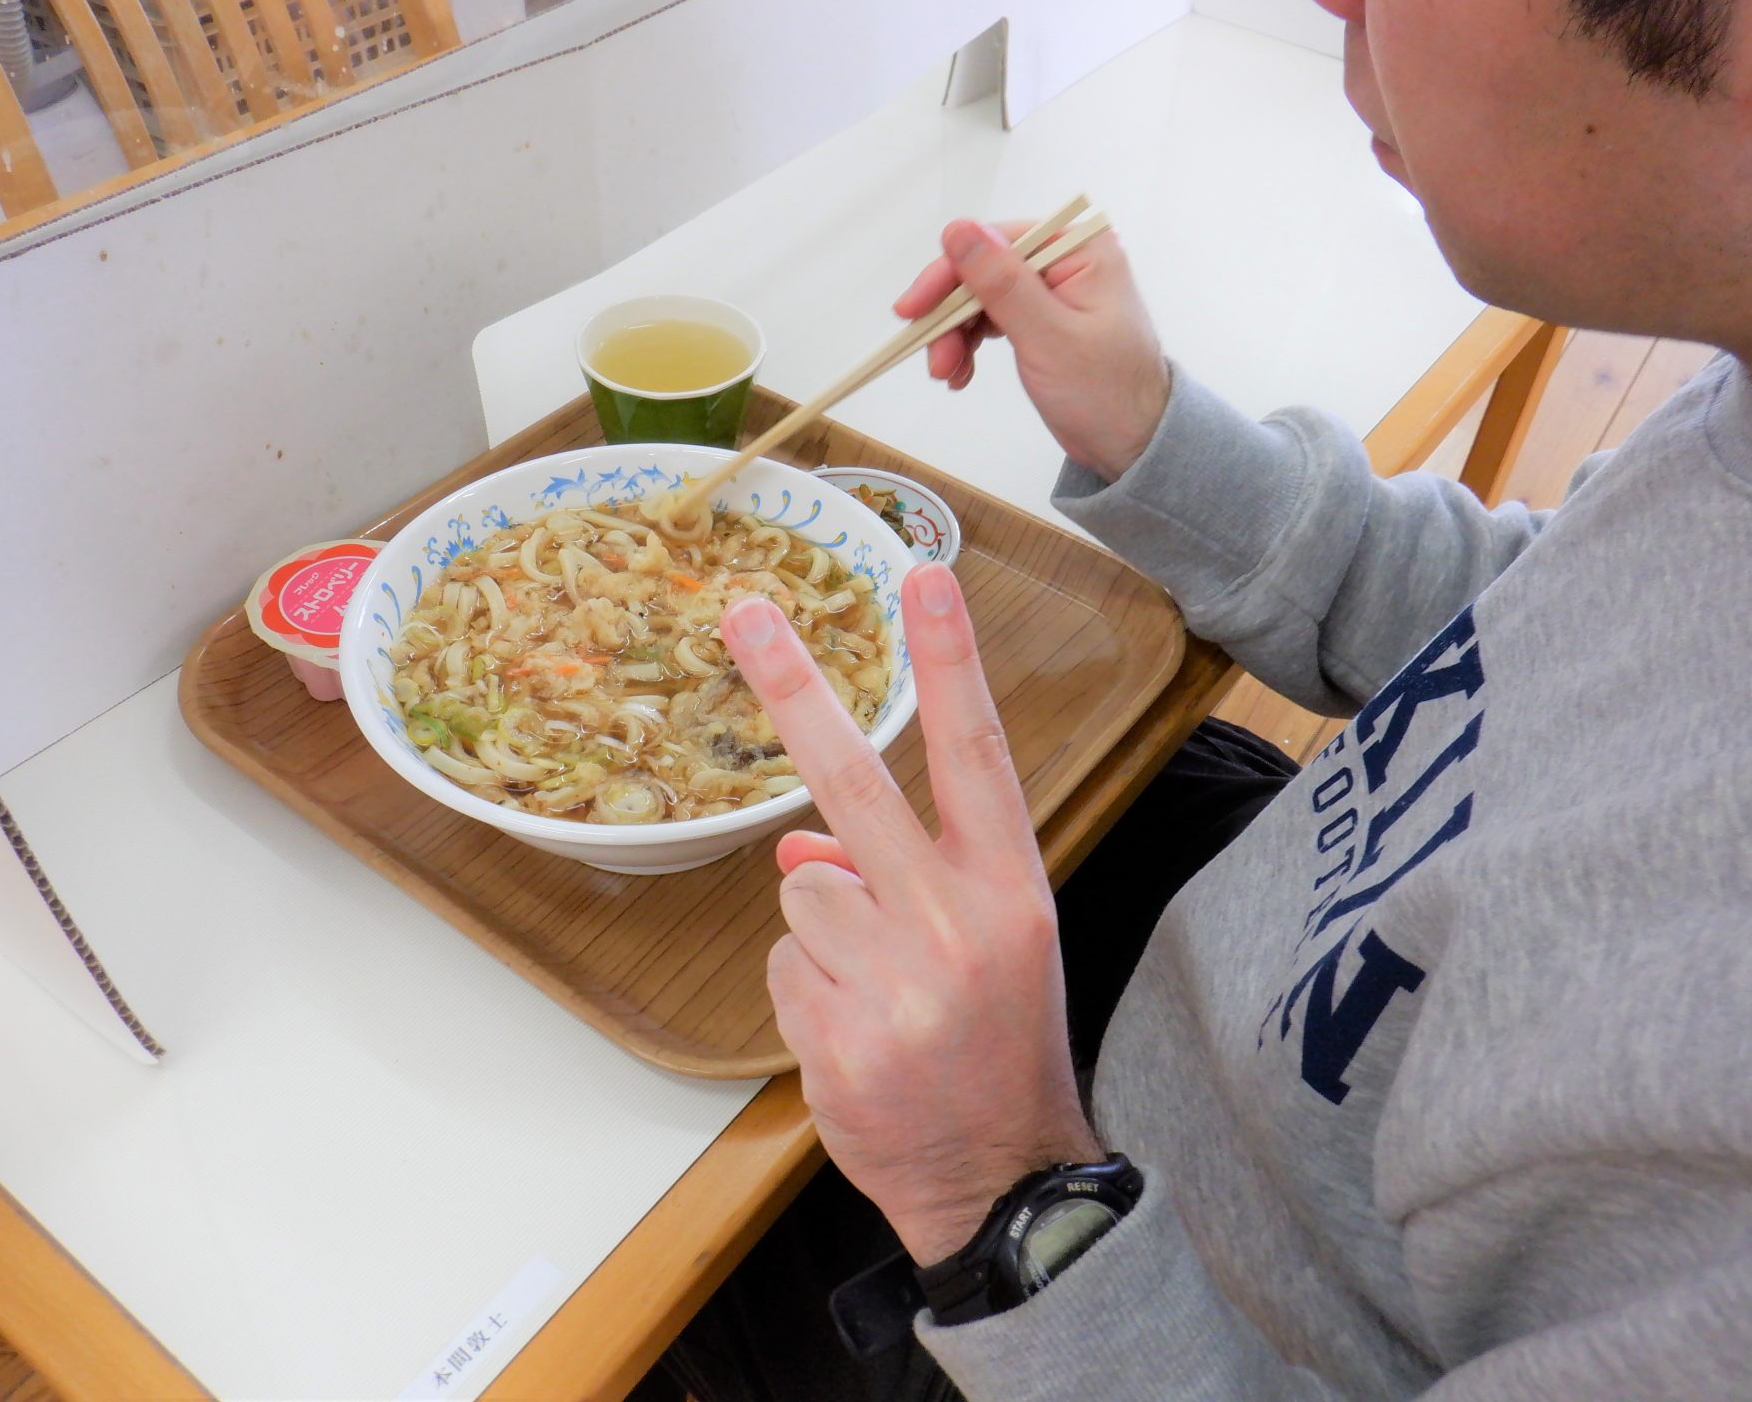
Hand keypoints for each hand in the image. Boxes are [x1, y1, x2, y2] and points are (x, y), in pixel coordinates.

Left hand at [720, 566, 1100, 1266]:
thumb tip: (801, 839)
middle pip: (855, 783)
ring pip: (801, 889)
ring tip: (879, 993)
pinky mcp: (838, 1037)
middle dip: (794, 689)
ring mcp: (896, 983)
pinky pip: (784, 965)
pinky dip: (808, 994)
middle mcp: (956, 922)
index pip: (978, 752)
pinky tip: (859, 1036)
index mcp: (1008, 887)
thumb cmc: (998, 1040)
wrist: (1000, 1174)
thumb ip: (911, 874)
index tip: (927, 577)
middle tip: (742, 614)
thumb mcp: (988, 942)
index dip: (952, 661)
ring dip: (823, 932)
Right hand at [896, 218, 1169, 482]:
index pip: (995, 242)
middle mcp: (1066, 260)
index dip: (949, 274)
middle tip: (933, 360)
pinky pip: (993, 319)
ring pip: (982, 297)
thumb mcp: (1048, 337)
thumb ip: (1001, 282)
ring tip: (947, 374)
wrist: (1133, 444)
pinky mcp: (1043, 320)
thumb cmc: (1106, 394)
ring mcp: (1054, 291)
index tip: (913, 311)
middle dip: (951, 315)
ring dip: (956, 335)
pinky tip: (961, 373)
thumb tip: (957, 230)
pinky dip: (971, 344)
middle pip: (984, 270)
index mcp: (1079, 249)